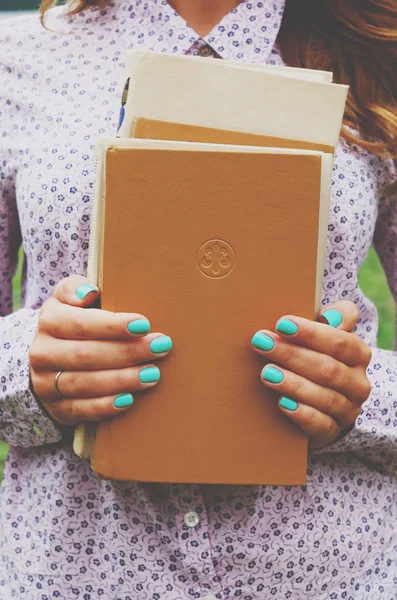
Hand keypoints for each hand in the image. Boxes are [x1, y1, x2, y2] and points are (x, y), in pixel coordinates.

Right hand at [29, 275, 172, 425]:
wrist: (50, 359)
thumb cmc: (73, 321)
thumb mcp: (67, 298)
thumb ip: (75, 288)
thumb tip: (88, 292)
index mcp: (49, 321)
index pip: (80, 324)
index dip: (113, 326)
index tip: (144, 325)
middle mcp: (42, 353)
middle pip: (86, 355)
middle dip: (127, 352)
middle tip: (160, 348)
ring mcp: (46, 383)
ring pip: (84, 384)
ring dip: (122, 380)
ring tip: (153, 374)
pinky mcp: (57, 408)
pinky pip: (81, 410)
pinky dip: (106, 406)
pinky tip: (129, 399)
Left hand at [251, 301, 371, 448]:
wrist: (317, 404)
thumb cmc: (314, 357)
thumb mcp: (323, 336)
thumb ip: (333, 319)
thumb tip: (330, 316)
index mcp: (358, 354)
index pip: (340, 342)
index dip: (311, 333)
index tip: (281, 324)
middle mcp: (357, 383)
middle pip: (327, 368)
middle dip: (291, 354)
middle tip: (262, 343)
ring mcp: (347, 410)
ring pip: (324, 397)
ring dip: (293, 384)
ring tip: (266, 373)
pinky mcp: (332, 432)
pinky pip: (320, 425)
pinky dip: (301, 413)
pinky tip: (282, 403)